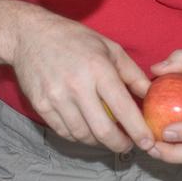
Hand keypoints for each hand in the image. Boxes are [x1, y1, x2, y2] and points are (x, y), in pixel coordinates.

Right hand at [7, 7, 152, 153]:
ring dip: (99, 142)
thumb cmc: (75, 39)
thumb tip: (150, 95)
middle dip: (119, 144)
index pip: (122, 107)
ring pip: (82, 135)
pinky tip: (87, 129)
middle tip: (128, 145)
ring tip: (108, 136)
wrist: (31, 35)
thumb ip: (132, 73)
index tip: (147, 142)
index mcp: (98, 68)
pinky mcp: (41, 106)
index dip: (137, 129)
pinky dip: (79, 136)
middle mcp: (77, 85)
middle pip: (102, 130)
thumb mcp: (110, 48)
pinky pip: (64, 132)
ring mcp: (56, 97)